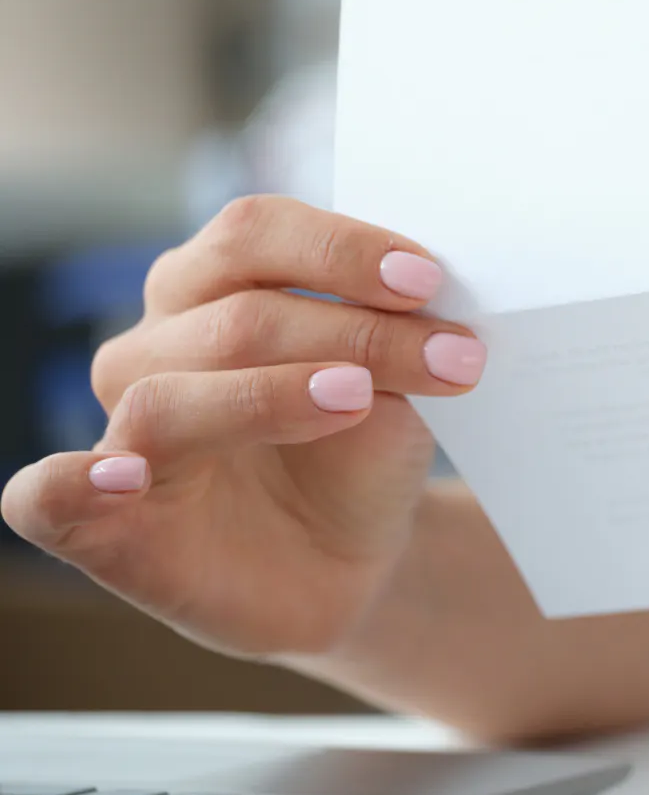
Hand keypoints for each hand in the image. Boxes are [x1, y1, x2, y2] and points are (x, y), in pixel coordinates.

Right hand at [1, 196, 487, 658]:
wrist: (354, 561)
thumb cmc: (360, 455)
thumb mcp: (391, 387)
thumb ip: (386, 337)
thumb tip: (426, 291)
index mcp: (213, 286)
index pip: (255, 233)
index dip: (341, 249)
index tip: (429, 279)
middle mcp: (155, 347)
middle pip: (234, 315)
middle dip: (354, 331)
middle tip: (455, 357)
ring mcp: (122, 433)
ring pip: (171, 396)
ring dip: (277, 392)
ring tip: (361, 396)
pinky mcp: (99, 525)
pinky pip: (46, 495)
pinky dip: (73, 482)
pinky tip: (121, 479)